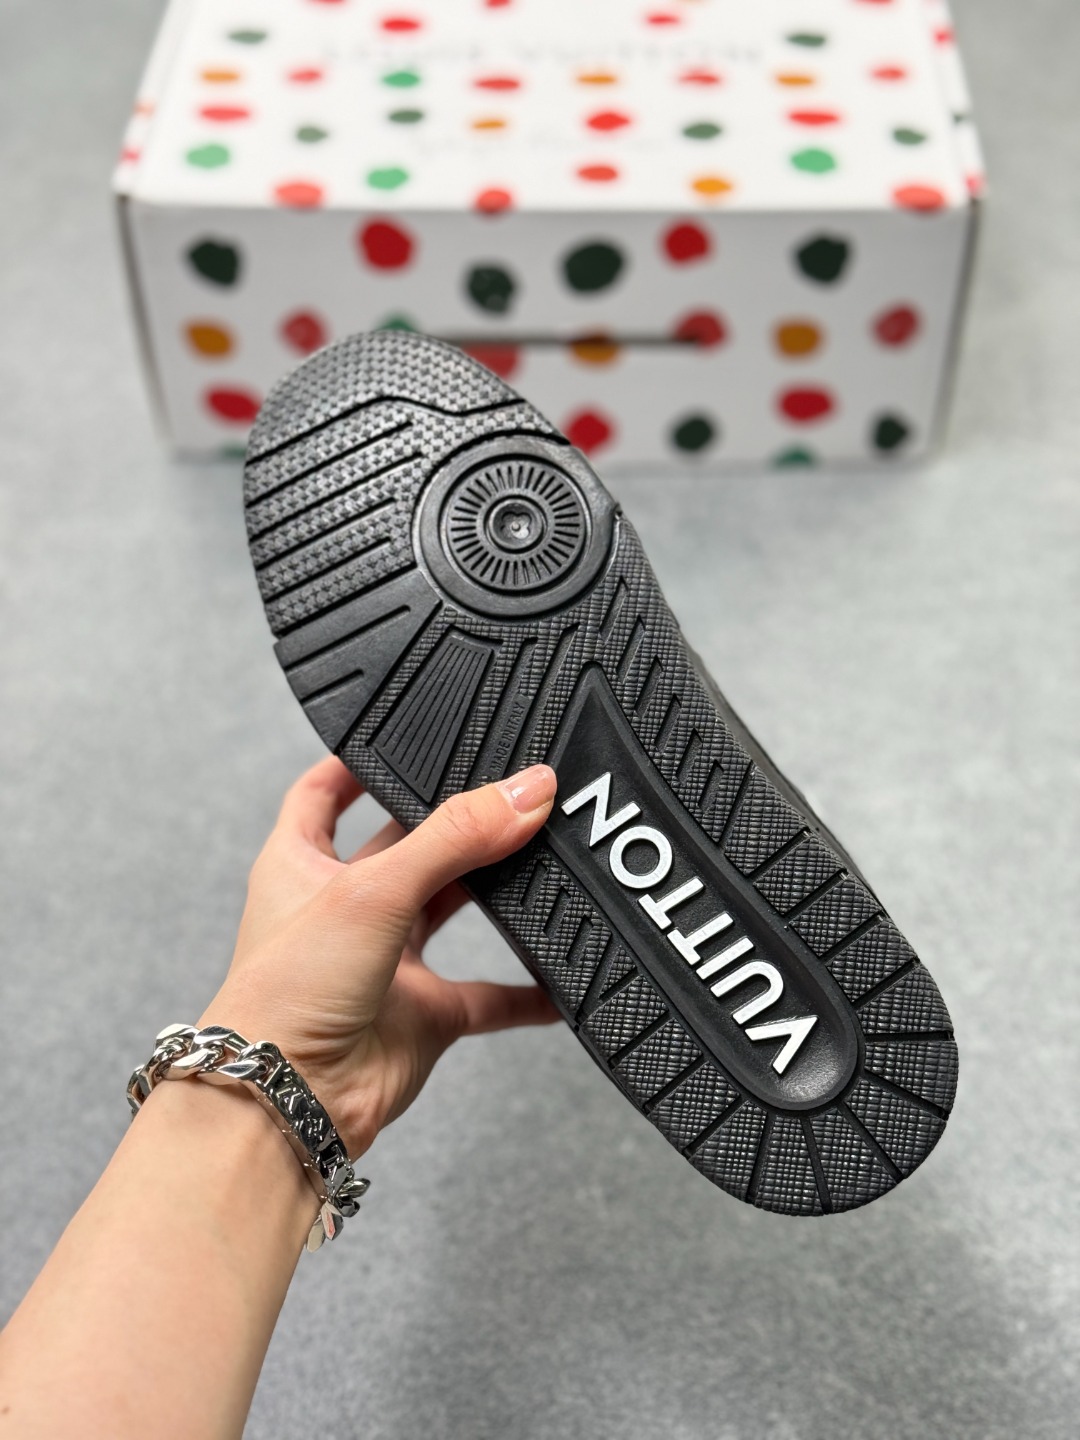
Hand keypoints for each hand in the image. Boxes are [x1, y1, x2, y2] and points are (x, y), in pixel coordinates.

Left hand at [197, 758, 559, 1157]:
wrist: (288, 1104)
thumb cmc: (285, 995)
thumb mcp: (372, 890)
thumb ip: (455, 836)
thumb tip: (526, 790)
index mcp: (301, 865)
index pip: (323, 794)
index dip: (358, 763)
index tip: (405, 735)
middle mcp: (343, 909)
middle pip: (408, 845)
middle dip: (455, 821)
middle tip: (509, 790)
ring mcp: (385, 964)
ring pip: (451, 910)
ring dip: (494, 890)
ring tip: (544, 853)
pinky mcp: (422, 1017)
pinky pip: (488, 996)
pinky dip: (526, 990)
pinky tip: (562, 975)